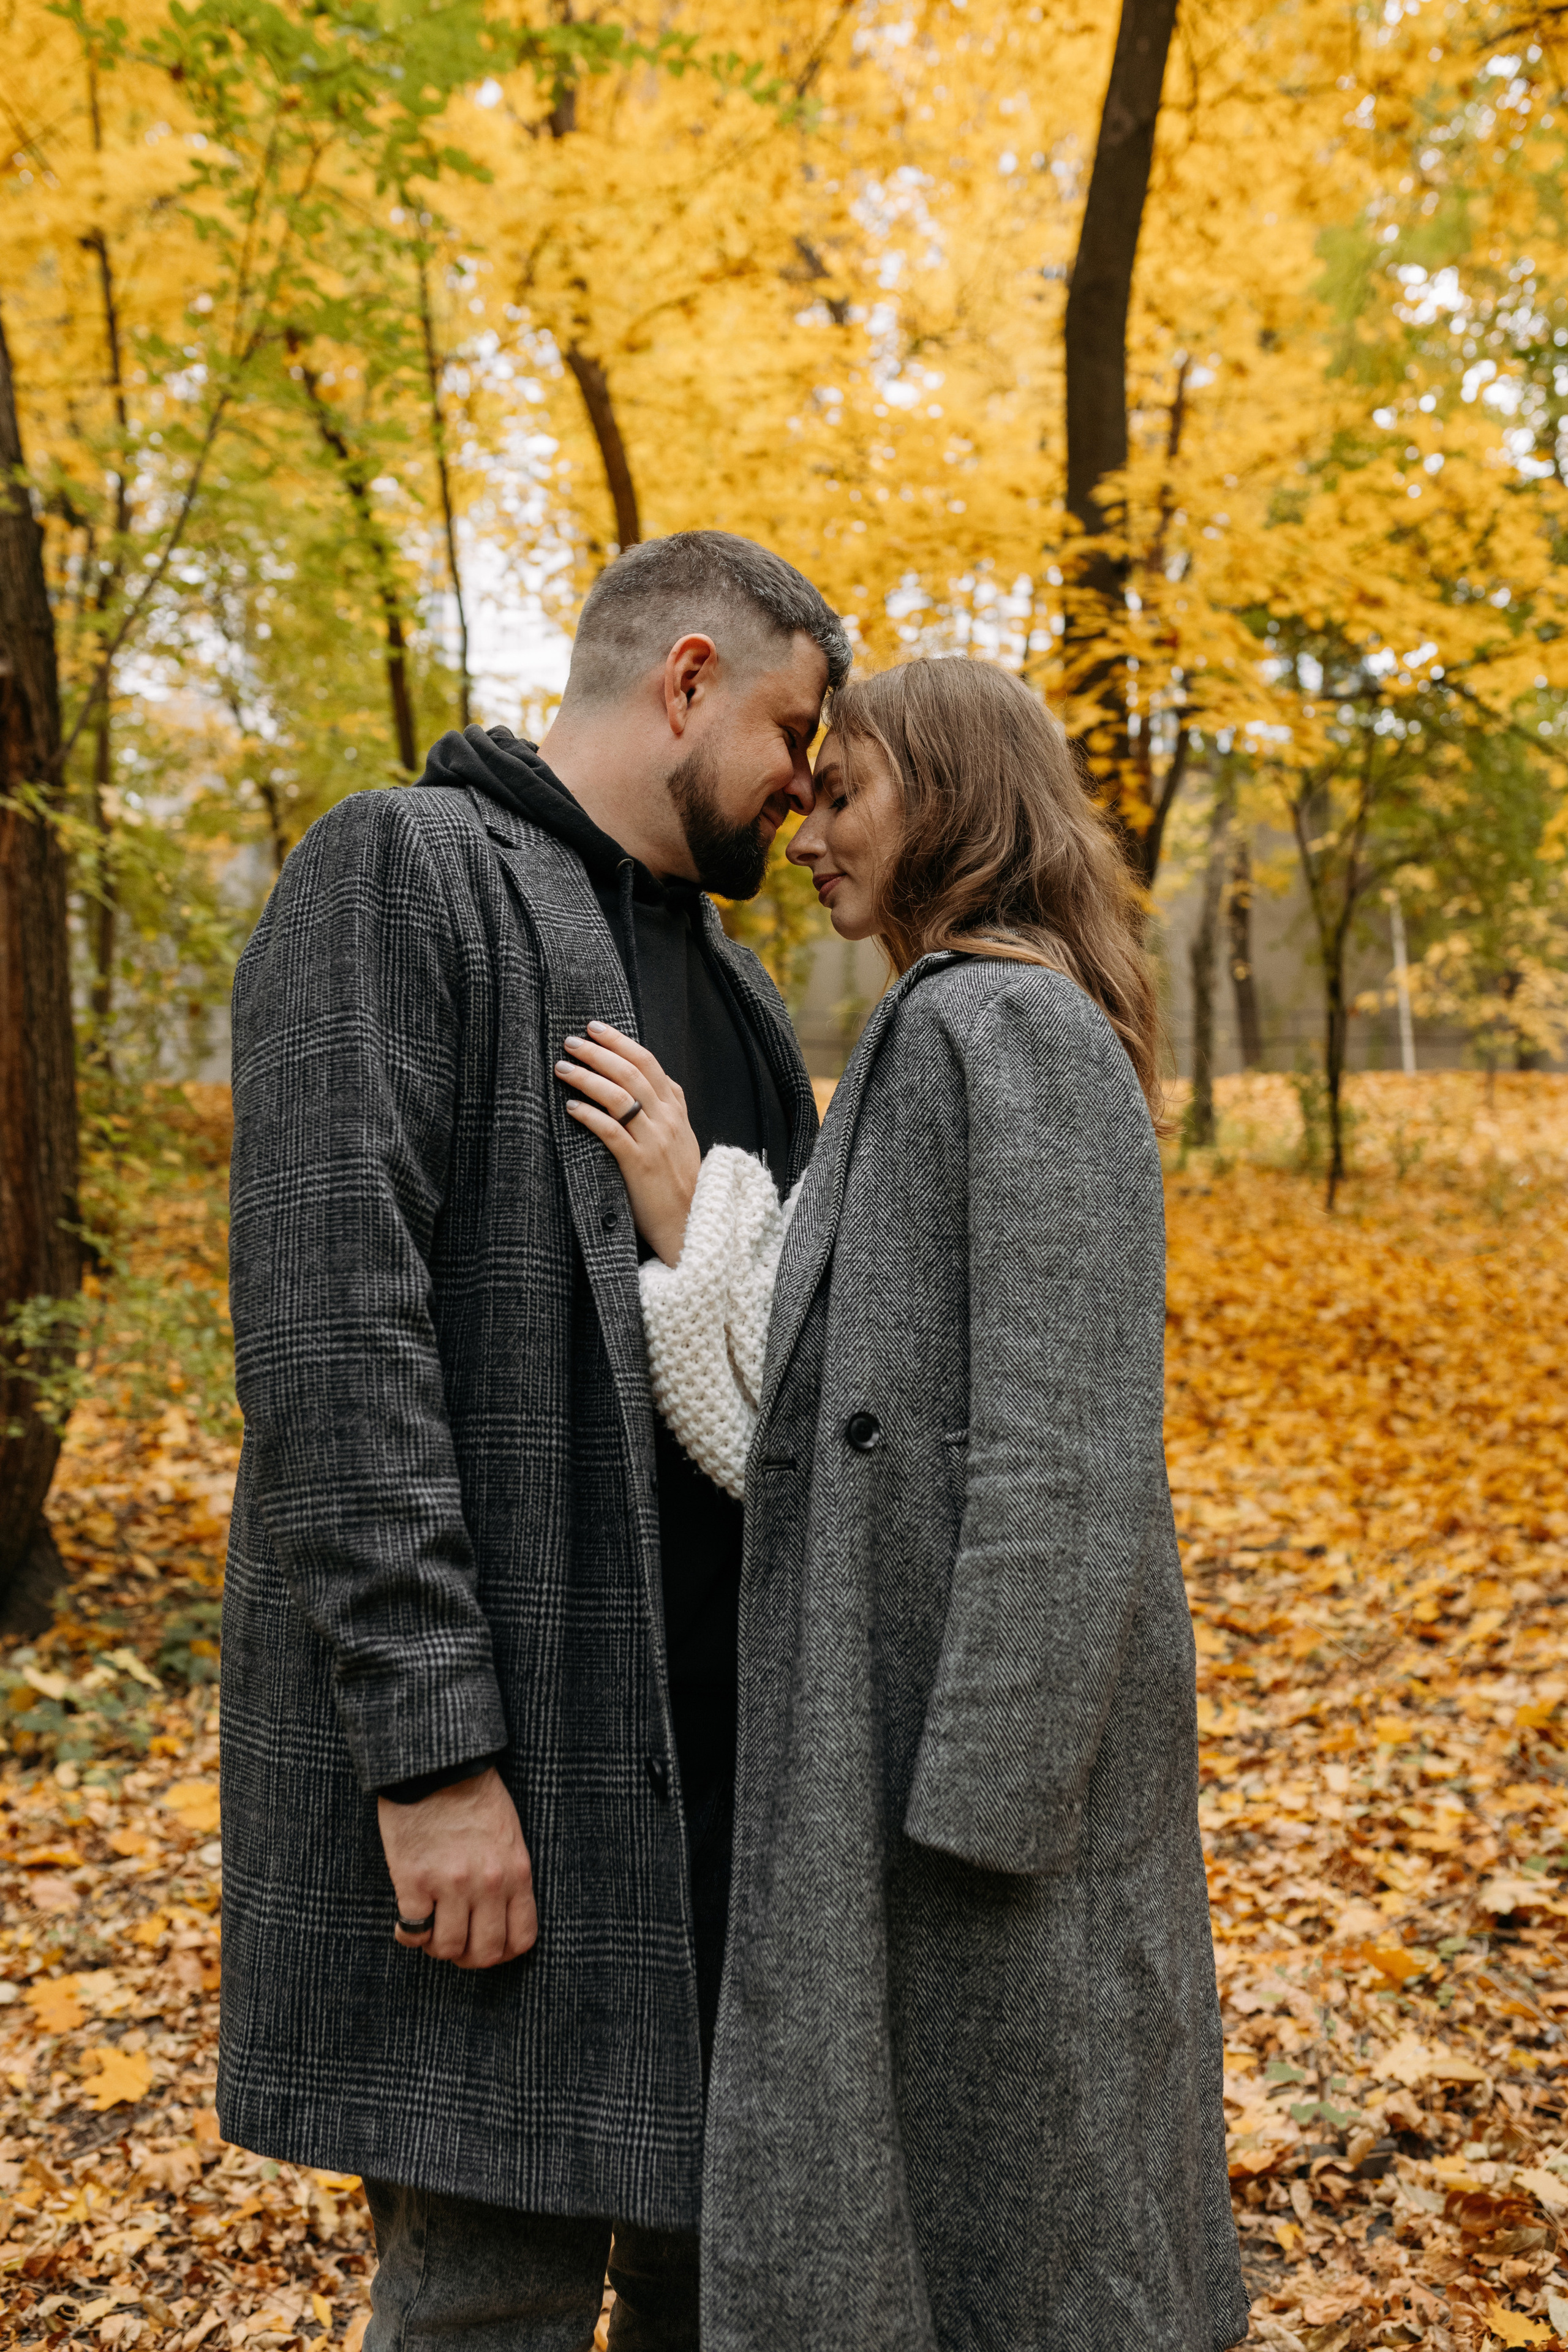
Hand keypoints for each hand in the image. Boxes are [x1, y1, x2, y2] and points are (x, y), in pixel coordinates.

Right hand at [377, 1767, 537, 1969]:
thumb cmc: (474, 1795)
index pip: (522, 1938)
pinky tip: (408, 1921)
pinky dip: (409, 1935)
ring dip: (437, 1945)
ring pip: (448, 1948)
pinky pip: (414, 1932)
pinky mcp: (415, 1880)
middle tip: (456, 1942)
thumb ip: (507, 1877)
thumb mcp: (508, 1836)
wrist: (437, 1764)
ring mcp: (451, 1884)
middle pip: (485, 1953)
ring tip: (431, 1927)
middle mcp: (488, 1884)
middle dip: (469, 1957)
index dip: (503, 1951)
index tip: (485, 1944)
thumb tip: (497, 1918)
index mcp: (516, 1872)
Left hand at [555, 1023, 700, 1266]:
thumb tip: (642, 1085)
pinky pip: (612, 1132)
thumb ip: (665, 1113)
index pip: (649, 1063)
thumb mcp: (680, 1141)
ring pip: (620, 1096)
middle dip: (599, 1052)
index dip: (621, 1042)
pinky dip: (590, 1115)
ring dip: (588, 1077)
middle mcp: (667, 1121)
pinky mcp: (639, 1165)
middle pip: (631, 1072)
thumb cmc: (679, 1184)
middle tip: (571, 1040)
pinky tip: (570, 1107)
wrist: (692, 1224)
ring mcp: (654, 1142)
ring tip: (563, 1067)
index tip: (595, 1029)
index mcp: (676, 1111)